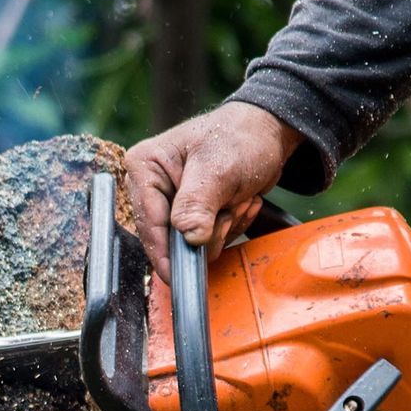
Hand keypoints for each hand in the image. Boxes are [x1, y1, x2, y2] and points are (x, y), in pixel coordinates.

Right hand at [124, 102, 303, 280]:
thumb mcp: (218, 168)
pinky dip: (229, 228)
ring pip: (191, 244)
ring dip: (223, 228)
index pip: (147, 221)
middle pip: (169, 237)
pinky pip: (206, 242)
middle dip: (207, 230)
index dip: (164, 251)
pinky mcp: (191, 215)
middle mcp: (151, 187)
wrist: (266, 135)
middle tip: (229, 207)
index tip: (178, 276)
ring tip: (236, 199)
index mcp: (144, 167)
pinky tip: (238, 204)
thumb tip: (188, 237)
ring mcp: (172, 203)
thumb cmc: (240, 137)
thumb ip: (198, 203)